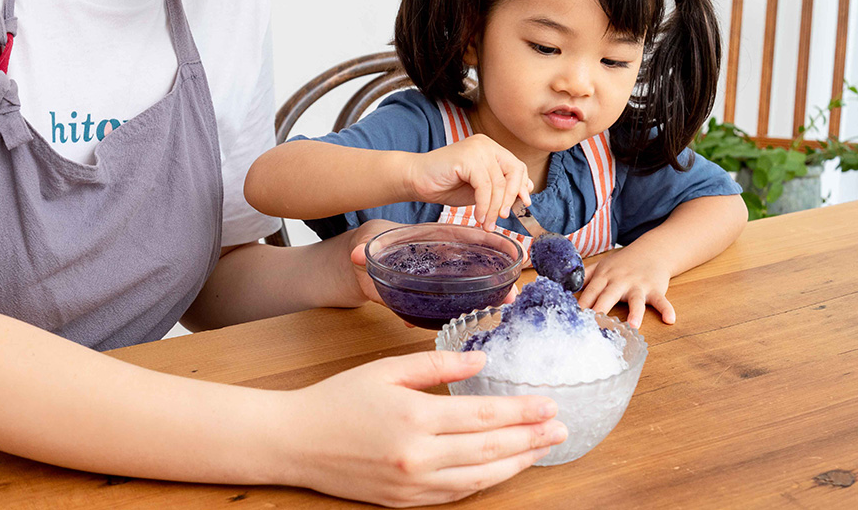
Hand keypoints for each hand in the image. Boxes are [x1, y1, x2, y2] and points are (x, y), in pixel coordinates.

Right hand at [281, 351, 566, 506]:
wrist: (295, 442)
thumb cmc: (338, 399)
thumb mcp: (386, 370)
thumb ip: (436, 364)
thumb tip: (480, 361)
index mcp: (414, 417)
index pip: (483, 416)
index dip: (521, 412)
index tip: (549, 404)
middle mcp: (418, 456)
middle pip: (490, 449)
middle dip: (531, 439)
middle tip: (561, 428)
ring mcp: (413, 484)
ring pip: (480, 477)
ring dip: (517, 463)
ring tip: (543, 449)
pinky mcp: (405, 501)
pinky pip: (457, 494)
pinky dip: (485, 481)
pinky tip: (503, 468)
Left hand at [348, 221, 517, 325]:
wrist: (358, 262)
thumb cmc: (371, 243)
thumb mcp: (370, 239)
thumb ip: (364, 249)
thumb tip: (357, 254)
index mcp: (433, 240)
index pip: (469, 239)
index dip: (493, 245)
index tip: (514, 253)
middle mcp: (440, 261)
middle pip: (476, 268)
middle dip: (497, 279)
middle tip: (512, 293)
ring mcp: (436, 281)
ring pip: (467, 289)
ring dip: (485, 299)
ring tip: (500, 309)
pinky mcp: (426, 299)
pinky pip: (446, 307)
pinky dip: (453, 316)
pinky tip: (460, 327)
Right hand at [406, 135, 532, 230]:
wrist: (416, 180)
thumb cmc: (445, 184)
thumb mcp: (479, 188)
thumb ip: (498, 188)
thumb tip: (524, 194)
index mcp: (491, 149)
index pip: (517, 166)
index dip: (522, 187)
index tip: (522, 205)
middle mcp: (486, 144)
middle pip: (514, 171)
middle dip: (510, 198)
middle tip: (503, 217)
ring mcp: (477, 149)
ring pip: (498, 183)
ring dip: (494, 208)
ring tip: (486, 223)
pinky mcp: (467, 158)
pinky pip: (485, 186)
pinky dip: (484, 205)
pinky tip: (478, 216)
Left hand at [576, 248, 675, 327]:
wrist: (652, 250)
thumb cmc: (623, 262)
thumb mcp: (602, 266)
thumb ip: (584, 276)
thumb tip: (562, 286)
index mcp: (604, 277)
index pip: (590, 291)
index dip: (582, 303)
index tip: (573, 317)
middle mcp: (620, 281)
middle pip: (608, 296)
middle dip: (601, 309)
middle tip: (593, 324)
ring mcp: (638, 285)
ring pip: (636, 300)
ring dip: (635, 312)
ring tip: (633, 326)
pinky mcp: (655, 289)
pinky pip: (661, 300)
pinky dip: (667, 309)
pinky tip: (670, 320)